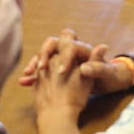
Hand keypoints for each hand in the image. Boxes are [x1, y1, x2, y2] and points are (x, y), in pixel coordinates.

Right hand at [19, 31, 133, 97]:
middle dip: (45, 52)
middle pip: (52, 43)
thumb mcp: (107, 74)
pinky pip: (38, 70)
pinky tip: (24, 82)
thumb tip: (100, 49)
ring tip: (28, 73)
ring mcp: (59, 60)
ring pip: (43, 56)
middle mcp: (69, 51)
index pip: (70, 45)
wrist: (105, 90)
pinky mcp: (52, 71)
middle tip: (42, 66)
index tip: (63, 71)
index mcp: (82, 49)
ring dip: (35, 63)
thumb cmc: (109, 79)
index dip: (66, 56)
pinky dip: (31, 75)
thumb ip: (101, 64)